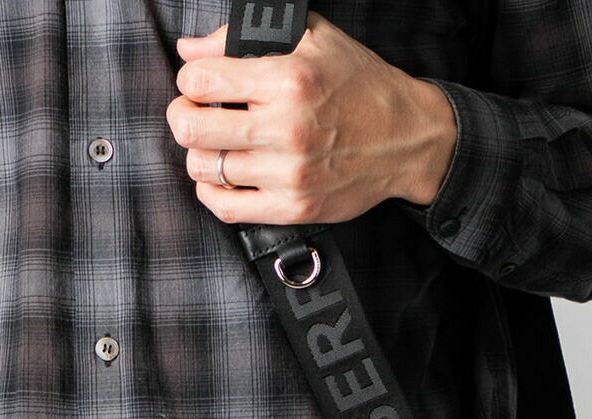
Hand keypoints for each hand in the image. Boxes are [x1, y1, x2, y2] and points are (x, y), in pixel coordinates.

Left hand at [166, 11, 456, 225]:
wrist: (408, 139)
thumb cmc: (361, 86)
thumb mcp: (312, 39)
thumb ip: (245, 36)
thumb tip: (190, 50)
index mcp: (287, 80)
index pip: (198, 81)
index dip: (190, 80)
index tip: (201, 85)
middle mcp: (286, 129)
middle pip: (192, 128)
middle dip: (183, 117)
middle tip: (195, 115)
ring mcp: (290, 174)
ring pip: (204, 169)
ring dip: (201, 155)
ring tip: (216, 146)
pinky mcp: (296, 207)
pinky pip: (228, 208)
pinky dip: (212, 193)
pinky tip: (222, 179)